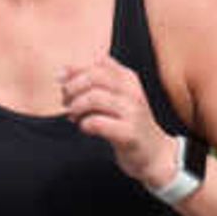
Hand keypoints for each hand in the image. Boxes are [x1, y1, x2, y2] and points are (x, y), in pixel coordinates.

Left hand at [57, 54, 177, 187]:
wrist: (154, 153)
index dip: (75, 70)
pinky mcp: (129, 133)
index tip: (62, 82)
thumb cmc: (127, 123)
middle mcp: (132, 91)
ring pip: (94, 98)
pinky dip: (84, 124)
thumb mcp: (115, 96)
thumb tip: (62, 72)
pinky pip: (98, 123)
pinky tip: (85, 128)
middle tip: (66, 102)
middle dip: (72, 87)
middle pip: (94, 76)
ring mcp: (132, 112)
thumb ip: (94, 82)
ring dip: (76, 107)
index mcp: (128, 78)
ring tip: (73, 116)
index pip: (98, 63)